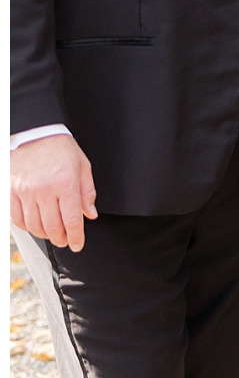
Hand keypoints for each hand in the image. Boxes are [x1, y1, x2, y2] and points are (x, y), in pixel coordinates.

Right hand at [11, 132, 96, 251]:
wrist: (35, 133)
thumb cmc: (60, 148)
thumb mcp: (82, 165)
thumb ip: (87, 191)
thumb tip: (90, 214)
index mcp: (65, 183)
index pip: (71, 220)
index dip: (76, 237)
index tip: (78, 244)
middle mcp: (44, 190)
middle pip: (53, 227)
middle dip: (61, 239)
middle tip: (65, 241)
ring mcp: (25, 191)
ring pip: (34, 226)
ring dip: (45, 235)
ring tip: (52, 234)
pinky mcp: (11, 191)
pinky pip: (17, 218)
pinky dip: (27, 227)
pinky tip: (35, 225)